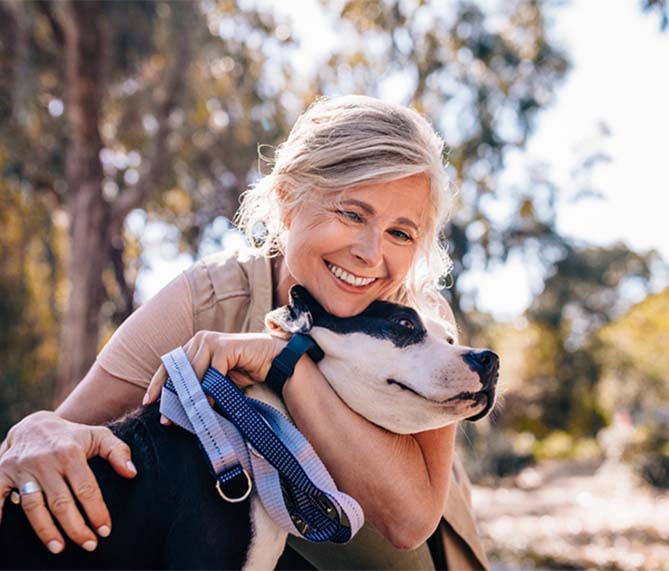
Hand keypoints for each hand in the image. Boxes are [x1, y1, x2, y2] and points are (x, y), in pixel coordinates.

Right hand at [0, 411, 136, 552]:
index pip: (86, 488)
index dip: (97, 511)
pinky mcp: (2, 472)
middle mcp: (45, 461)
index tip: (105, 530)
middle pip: (60, 501)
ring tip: (59, 547)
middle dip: (75, 527)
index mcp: (70, 452)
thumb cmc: (73, 436)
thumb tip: (132, 473)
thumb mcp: (99, 435)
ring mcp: (22, 468)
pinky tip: (4, 531)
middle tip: (89, 545)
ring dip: (45, 529)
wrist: (35, 424)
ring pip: (32, 505)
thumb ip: (118, 452)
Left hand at [144, 331, 286, 407]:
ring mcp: (211, 340)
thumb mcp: (216, 380)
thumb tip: (176, 409)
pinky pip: (211, 373)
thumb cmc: (244, 370)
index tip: (148, 402)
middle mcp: (199, 339)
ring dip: (190, 397)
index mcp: (194, 345)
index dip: (158, 384)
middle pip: (178, 370)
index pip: (170, 365)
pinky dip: (209, 391)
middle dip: (172, 396)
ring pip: (193, 373)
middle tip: (167, 418)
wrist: (272, 360)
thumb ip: (198, 387)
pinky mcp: (224, 346)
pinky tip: (208, 405)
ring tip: (187, 416)